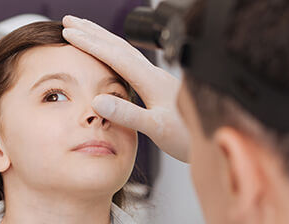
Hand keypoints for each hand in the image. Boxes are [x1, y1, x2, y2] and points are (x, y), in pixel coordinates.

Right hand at [62, 15, 189, 162]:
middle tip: (70, 20)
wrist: (219, 138)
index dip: (90, 43)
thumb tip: (99, 101)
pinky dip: (116, 55)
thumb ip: (128, 114)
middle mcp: (156, 76)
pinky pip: (133, 64)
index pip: (115, 55)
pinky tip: (114, 62)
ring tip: (86, 33)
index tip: (69, 31)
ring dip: (103, 40)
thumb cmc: (190, 137)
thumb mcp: (157, 129)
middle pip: (119, 46)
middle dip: (92, 32)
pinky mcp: (162, 90)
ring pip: (126, 52)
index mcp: (152, 82)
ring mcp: (159, 81)